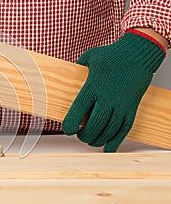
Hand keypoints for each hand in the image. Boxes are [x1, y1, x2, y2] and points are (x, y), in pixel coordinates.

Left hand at [62, 30, 165, 151]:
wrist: (139, 54)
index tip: (67, 129)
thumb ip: (77, 67)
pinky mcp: (131, 109)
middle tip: (79, 135)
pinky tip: (107, 148)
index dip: (71, 123)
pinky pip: (124, 130)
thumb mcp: (89, 57)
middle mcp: (108, 97)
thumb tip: (65, 75)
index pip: (79, 110)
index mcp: (94, 86)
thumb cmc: (112, 55)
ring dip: (97, 139)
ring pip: (108, 130)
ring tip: (90, 140)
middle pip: (94, 124)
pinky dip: (115, 141)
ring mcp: (121, 105)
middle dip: (84, 135)